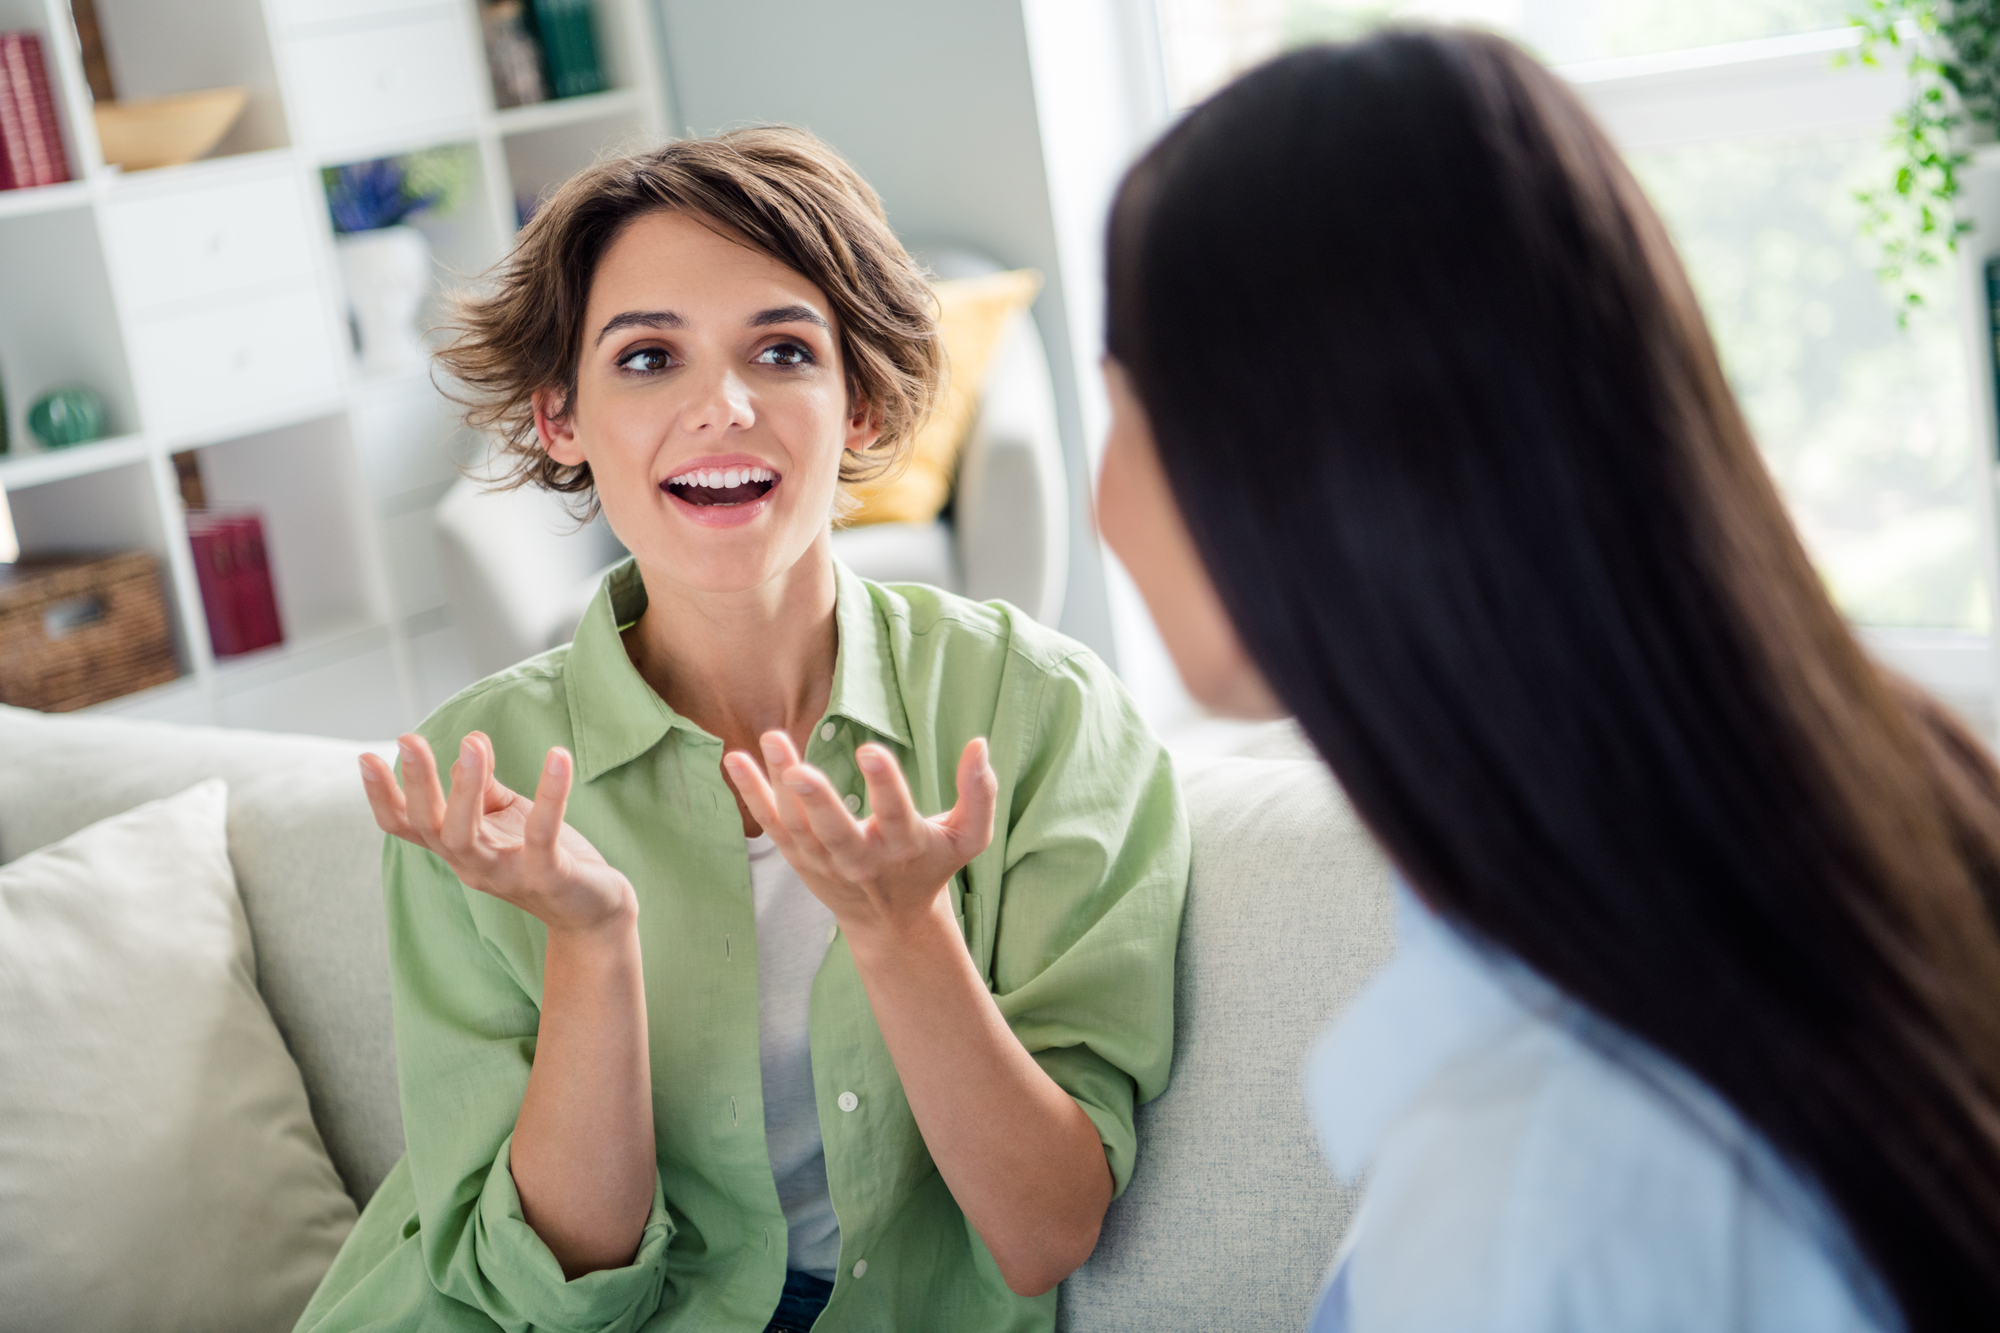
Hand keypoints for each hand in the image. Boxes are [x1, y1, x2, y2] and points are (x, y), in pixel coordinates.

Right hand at [359, 732, 635, 937]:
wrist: (592, 909)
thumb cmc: (542, 856)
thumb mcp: (506, 819)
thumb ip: (484, 788)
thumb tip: (470, 743)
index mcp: (458, 847)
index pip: (406, 827)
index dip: (382, 798)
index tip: (365, 758)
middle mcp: (473, 865)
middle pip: (430, 827)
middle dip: (417, 784)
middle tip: (408, 740)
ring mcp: (506, 875)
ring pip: (467, 837)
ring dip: (466, 789)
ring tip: (472, 743)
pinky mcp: (548, 877)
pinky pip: (541, 837)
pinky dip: (551, 795)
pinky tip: (558, 756)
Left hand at [724, 732, 996, 938]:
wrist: (891, 922)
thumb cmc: (930, 865)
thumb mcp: (968, 838)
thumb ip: (980, 794)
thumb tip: (979, 744)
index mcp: (905, 847)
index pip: (896, 813)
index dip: (885, 784)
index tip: (873, 750)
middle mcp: (861, 858)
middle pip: (836, 832)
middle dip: (818, 802)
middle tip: (799, 771)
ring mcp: (825, 861)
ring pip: (798, 826)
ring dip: (777, 785)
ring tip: (771, 739)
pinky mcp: (799, 858)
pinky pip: (772, 826)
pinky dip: (752, 795)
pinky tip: (735, 761)